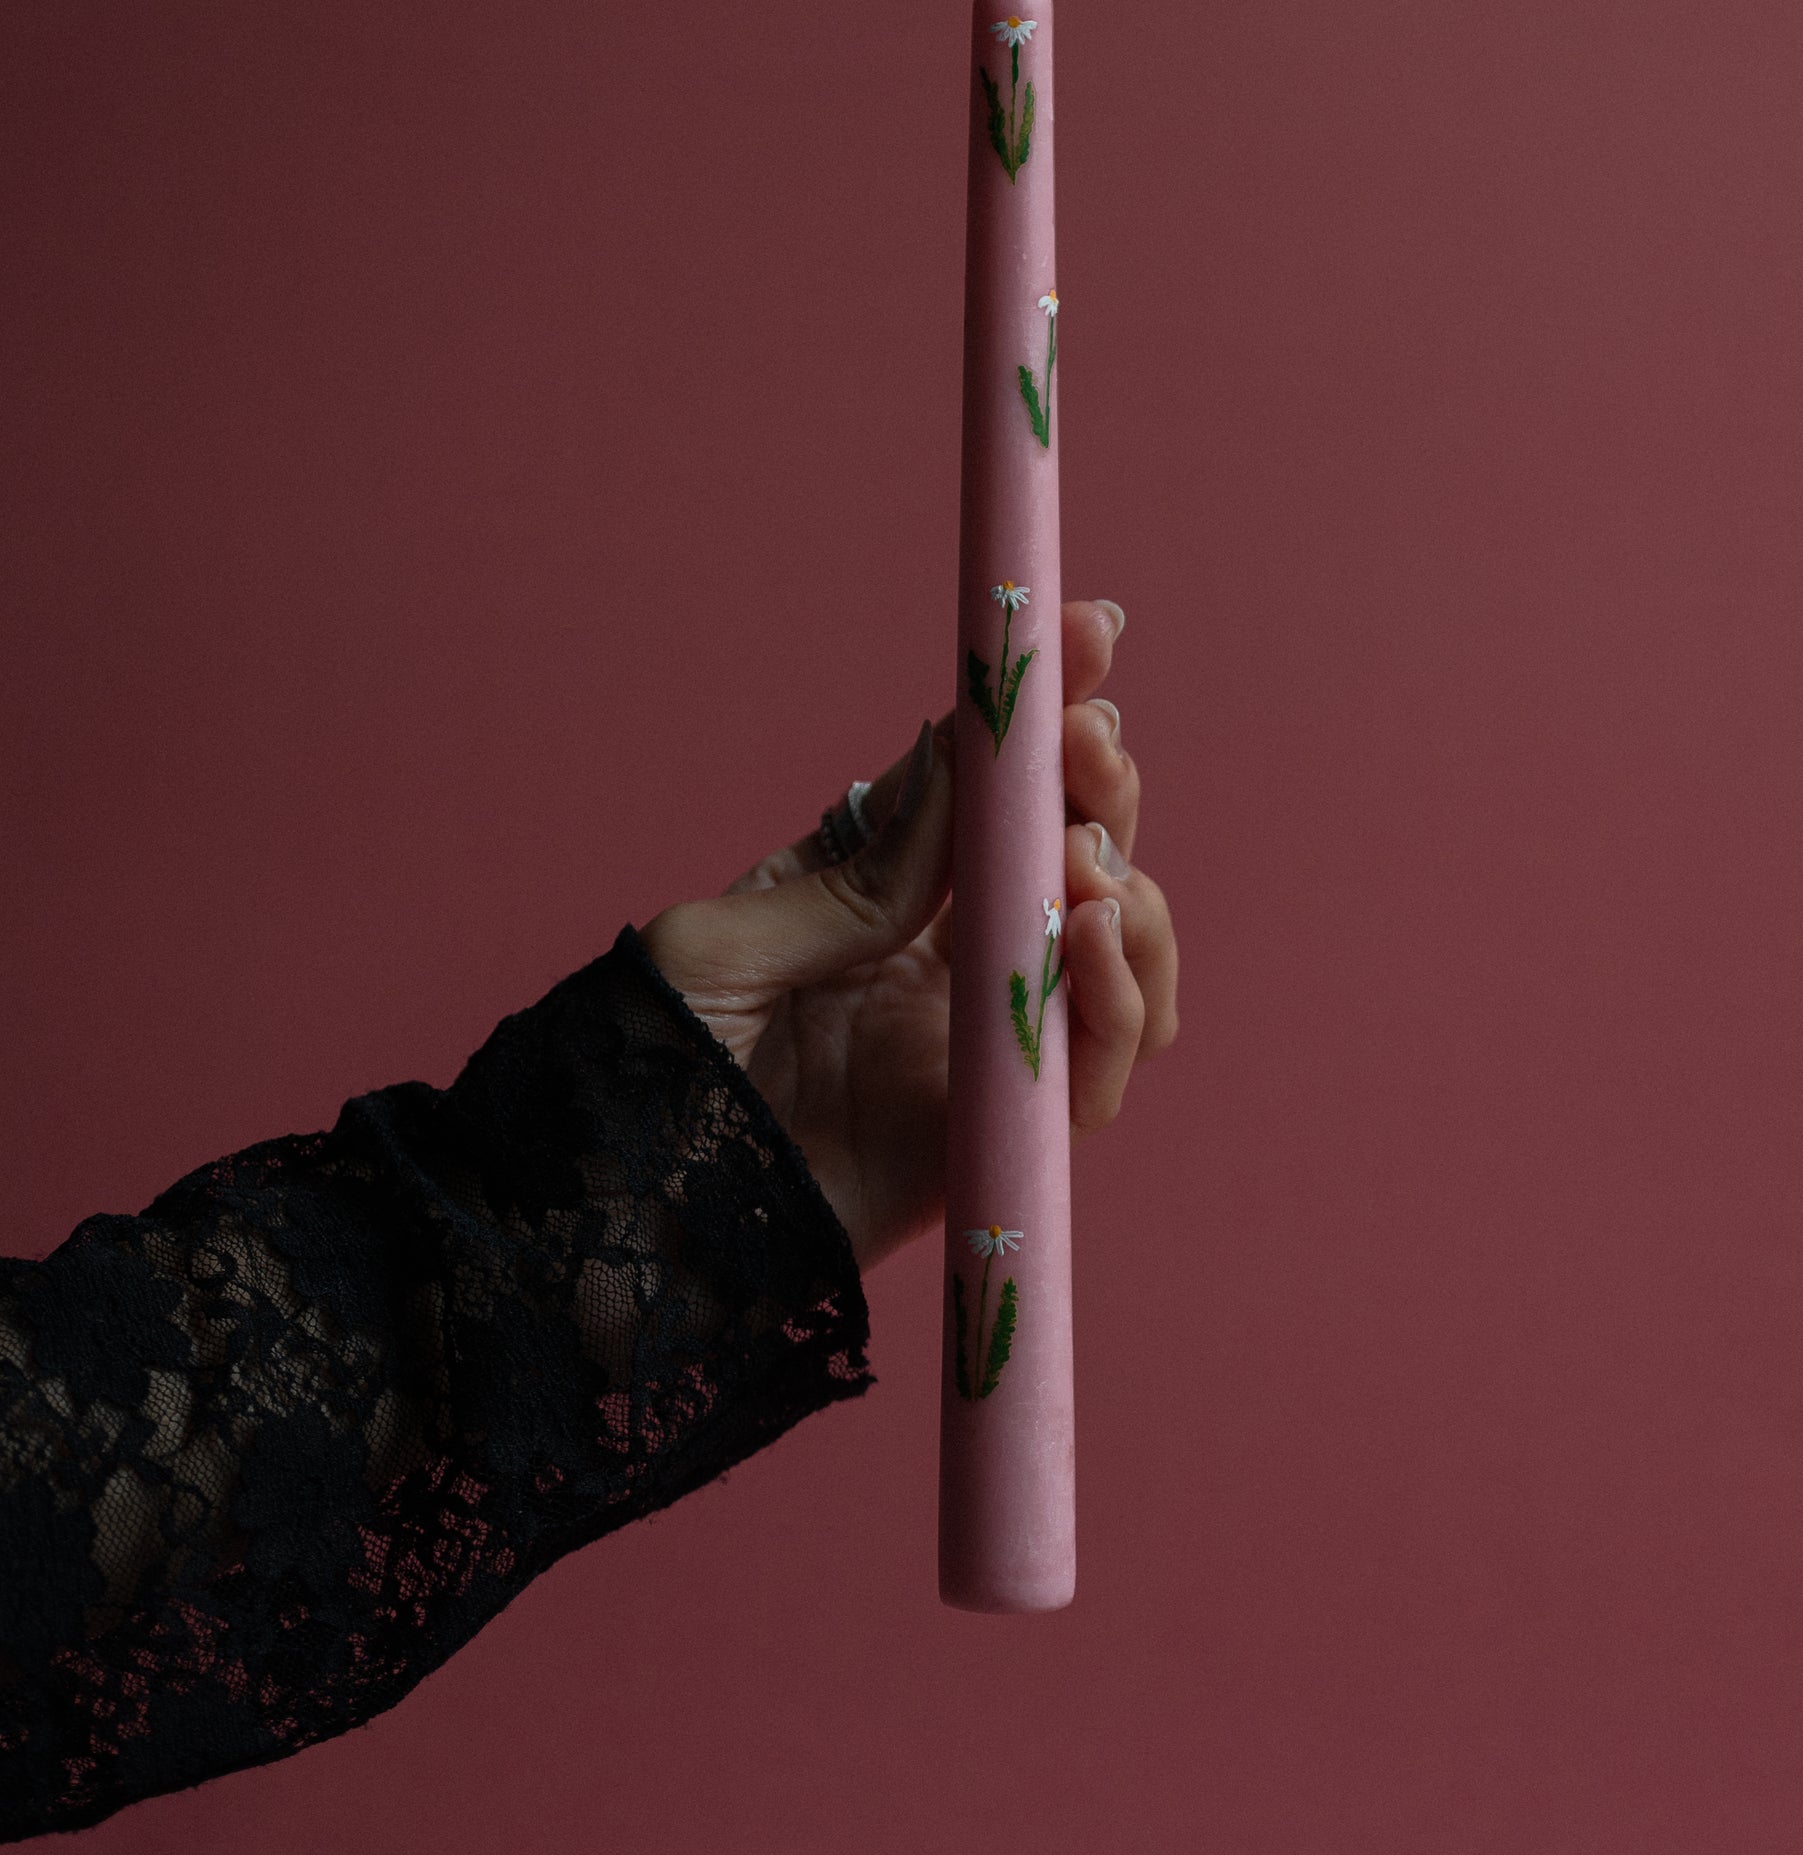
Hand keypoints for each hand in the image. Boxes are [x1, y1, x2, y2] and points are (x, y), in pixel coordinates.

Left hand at [640, 599, 1178, 1273]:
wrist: (619, 1222)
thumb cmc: (649, 1069)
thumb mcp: (729, 940)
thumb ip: (860, 873)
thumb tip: (960, 754)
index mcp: (883, 895)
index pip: (990, 792)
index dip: (1046, 714)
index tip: (1088, 632)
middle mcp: (950, 961)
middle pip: (1074, 858)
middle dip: (1100, 788)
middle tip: (1088, 743)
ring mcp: (985, 1045)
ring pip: (1118, 957)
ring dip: (1129, 891)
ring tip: (1083, 863)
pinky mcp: (1004, 1132)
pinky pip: (1100, 1069)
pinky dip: (1122, 998)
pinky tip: (1090, 937)